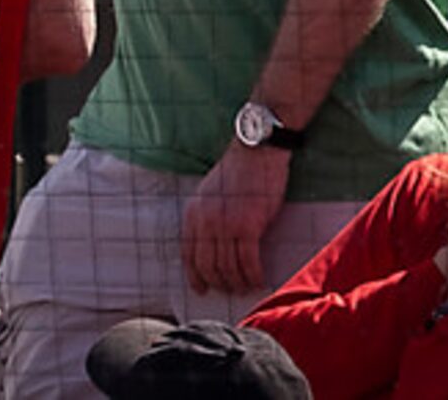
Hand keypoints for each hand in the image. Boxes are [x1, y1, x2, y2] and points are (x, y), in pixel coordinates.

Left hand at [181, 139, 292, 295]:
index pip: (187, 253)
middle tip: (232, 292)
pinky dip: (254, 275)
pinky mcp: (248, 226)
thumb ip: (206, 218)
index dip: (194, 276)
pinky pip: (248, 262)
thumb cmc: (236, 175)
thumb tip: (209, 246)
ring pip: (228, 267)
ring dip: (238, 283)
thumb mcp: (209, 196)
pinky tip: (260, 280)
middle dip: (219, 283)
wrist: (255, 155)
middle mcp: (204, 221)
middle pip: (207, 266)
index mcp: (192, 214)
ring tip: (247, 287)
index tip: (201, 290)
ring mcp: (225, 224)